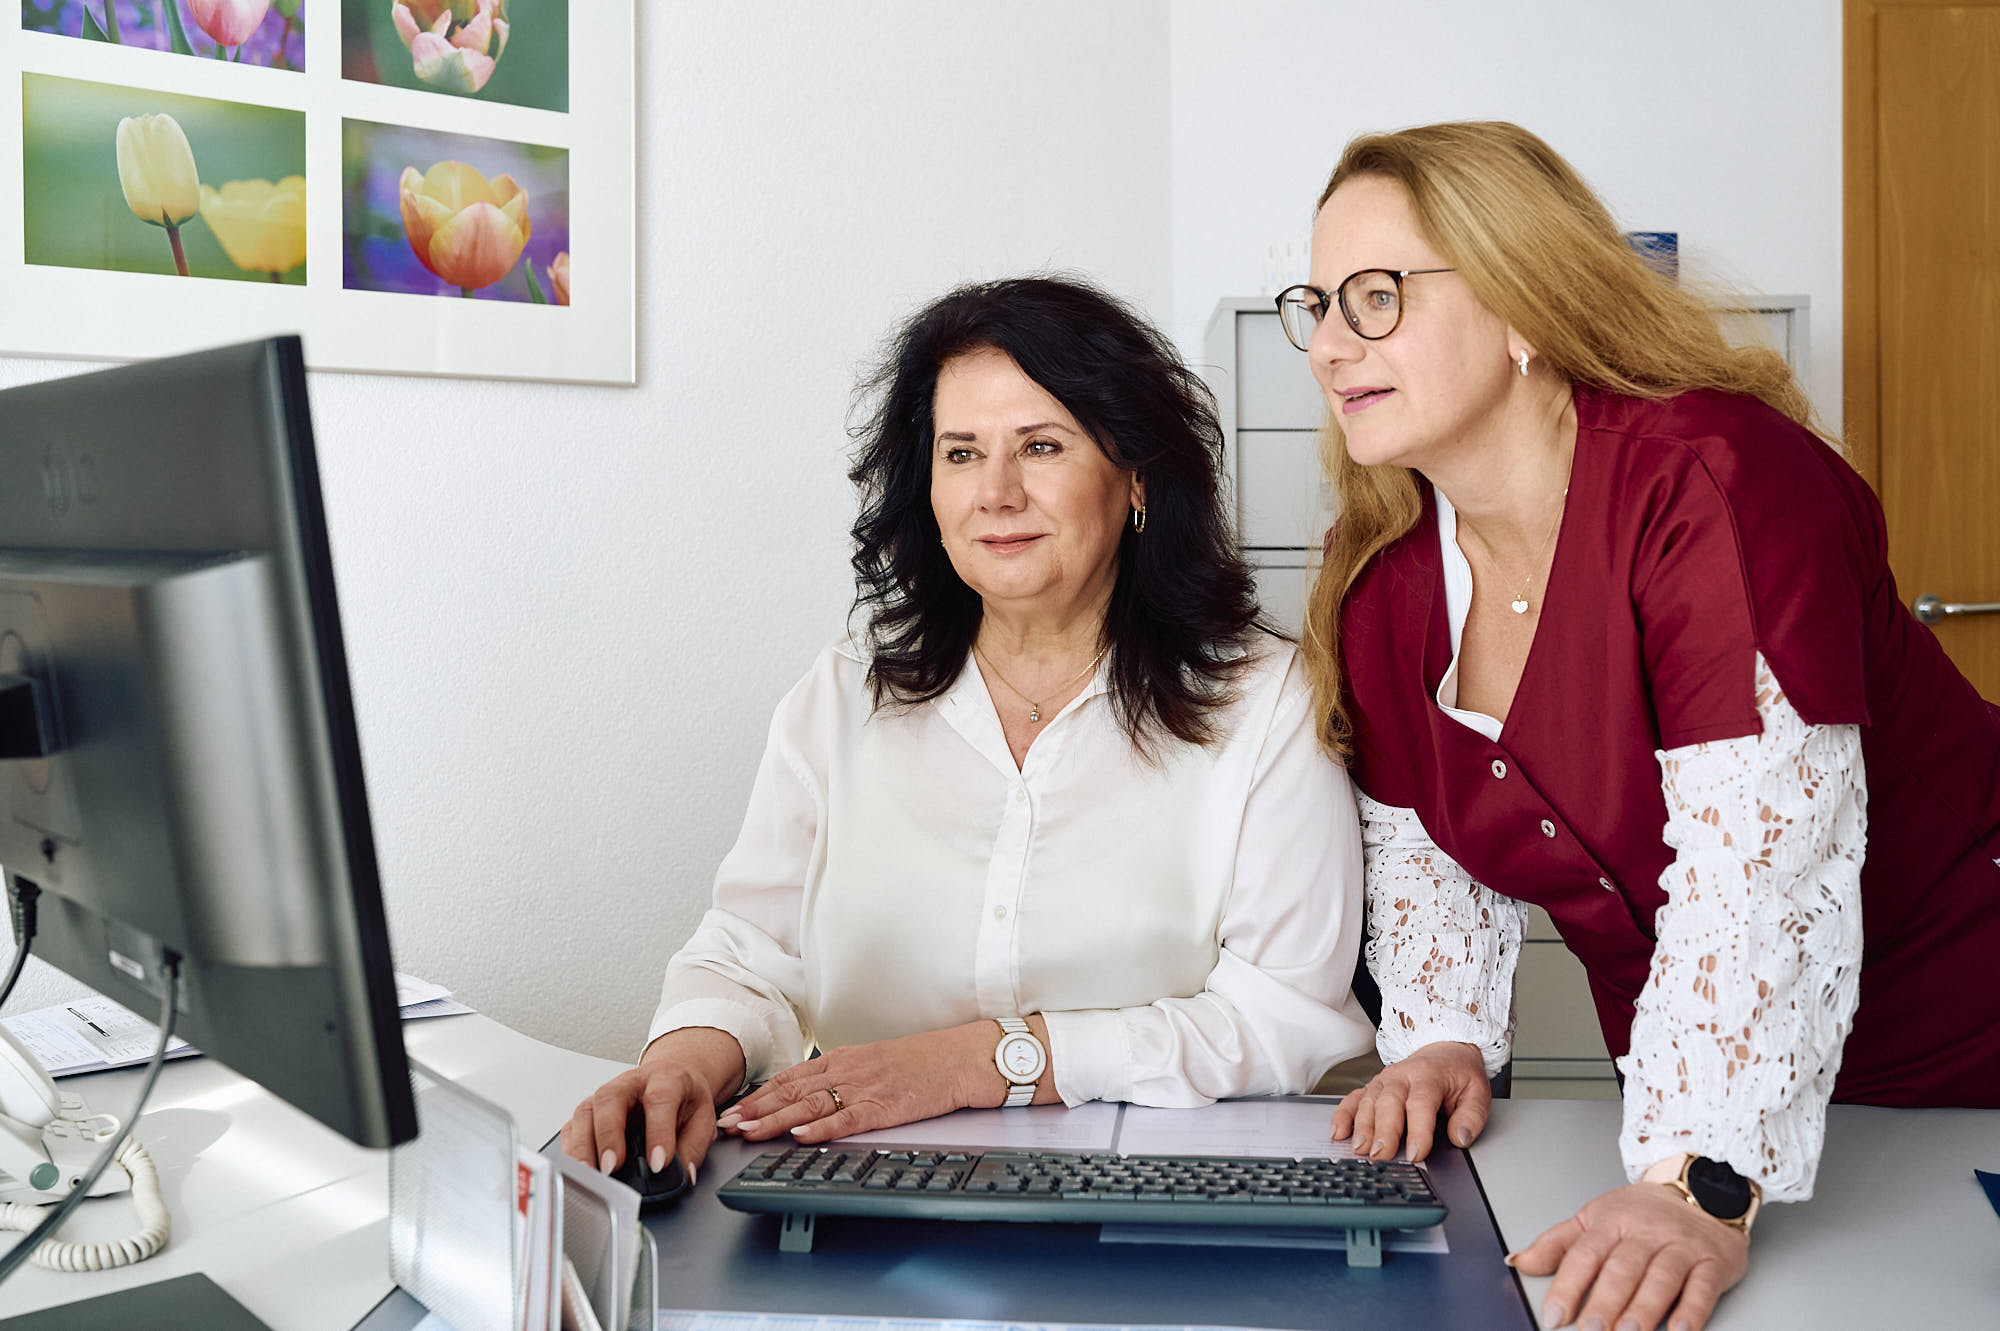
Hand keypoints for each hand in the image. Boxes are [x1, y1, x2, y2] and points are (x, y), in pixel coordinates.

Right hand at [559, 1027, 743, 1181]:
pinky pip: (572, 1127)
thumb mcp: (702, 1118)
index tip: (658, 1163)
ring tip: (591, 1174)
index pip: (660, 1099)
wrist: (670, 1079)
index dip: (658, 1132)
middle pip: (610, 1099)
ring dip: (584, 1146)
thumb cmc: (684, 1098)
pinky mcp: (589, 1111)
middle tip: (612, 1167)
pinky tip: (578, 1168)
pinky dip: (572, 1149)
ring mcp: (605, 1095)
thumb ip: (694, 1147)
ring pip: (585, 1112)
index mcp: (666, 1079)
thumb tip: (683, 1175)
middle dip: (609, 1135)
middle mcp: (630, 1083)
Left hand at [719, 1024, 993, 1144]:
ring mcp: (864, 1088)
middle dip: (755, 1109)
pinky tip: (800, 1136)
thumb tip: (813, 1094)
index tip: (735, 1108)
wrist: (958, 1059)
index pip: (791, 1078)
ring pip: (809, 1105)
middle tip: (726, 1123)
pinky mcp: (883, 1107)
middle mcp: (847, 1070)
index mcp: (843, 1059)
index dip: (759, 1095)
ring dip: (774, 1120)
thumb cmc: (920, 1063)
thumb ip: (843, 1076)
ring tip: (749, 1130)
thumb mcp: (873, 1062)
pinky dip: (820, 1128)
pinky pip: (845, 1119)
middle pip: (791, 1091)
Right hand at [1328, 1040, 1489, 1160]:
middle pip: (1389, 1102)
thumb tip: (1459, 1137)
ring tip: (1359, 1148)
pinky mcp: (1373, 1087)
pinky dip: (1343, 1115)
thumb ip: (1471, 1117)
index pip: (1421, 1103)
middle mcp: (1402, 1076)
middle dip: (1383, 1131)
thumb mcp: (1478, 1092)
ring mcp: (1384, 1080)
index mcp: (1429, 1075)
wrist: (1445, 1051)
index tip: (1416, 1153)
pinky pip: (1353, 1098)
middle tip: (1380, 1155)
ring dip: (1362, 1126)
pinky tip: (1338, 1132)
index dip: (1417, 1130)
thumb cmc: (1459, 1074)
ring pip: (1369, 1101)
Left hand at [1509, 1182, 1748, 1330]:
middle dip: (1605, 1302)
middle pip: (1622, 1269)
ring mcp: (1680, 1247)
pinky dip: (1693, 1309)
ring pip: (1660, 1278)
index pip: (1584, 1255)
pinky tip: (1680, 1329)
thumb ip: (1556, 1244)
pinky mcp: (1713, 1262)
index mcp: (1611, 1222)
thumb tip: (1518, 1263)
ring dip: (1644, 1309)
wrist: (1701, 1189)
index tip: (1554, 1317)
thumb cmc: (1642, 1212)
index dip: (1567, 1287)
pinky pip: (1703, 1286)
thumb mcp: (1594, 1219)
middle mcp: (1645, 1233)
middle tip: (1591, 1330)